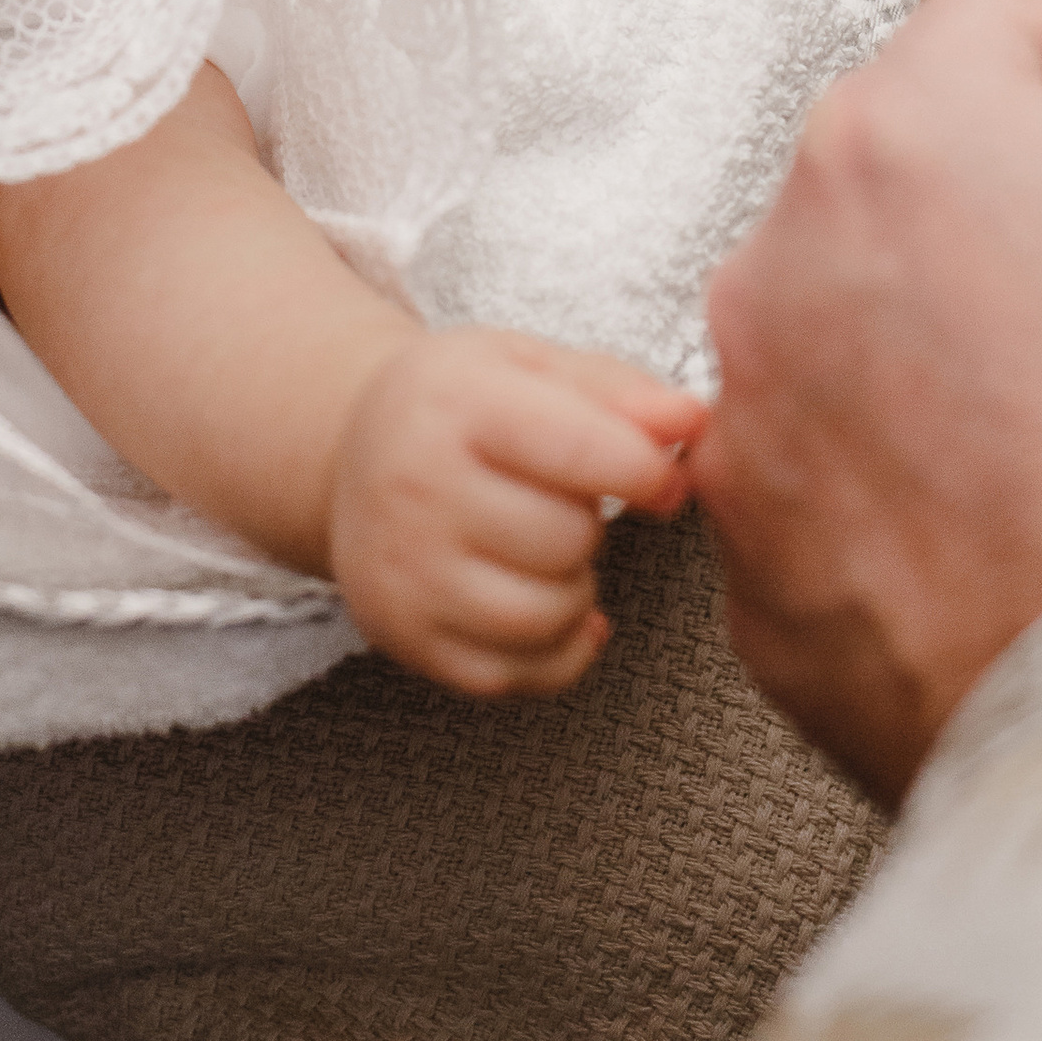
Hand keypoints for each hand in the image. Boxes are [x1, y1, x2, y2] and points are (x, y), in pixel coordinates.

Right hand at [328, 328, 700, 697]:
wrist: (349, 453)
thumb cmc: (460, 403)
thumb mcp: (531, 365)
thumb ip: (619, 391)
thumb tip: (693, 423)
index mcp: (456, 403)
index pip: (582, 452)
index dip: (647, 471)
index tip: (660, 477)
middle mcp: (416, 488)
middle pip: (567, 538)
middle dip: (590, 523)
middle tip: (560, 499)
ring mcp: (403, 571)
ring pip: (546, 614)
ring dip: (573, 586)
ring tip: (544, 548)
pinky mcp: (403, 637)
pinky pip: (516, 675)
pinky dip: (553, 647)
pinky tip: (539, 598)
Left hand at [694, 0, 1041, 801]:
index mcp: (907, 133)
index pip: (999, 27)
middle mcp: (786, 263)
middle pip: (920, 178)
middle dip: (1029, 220)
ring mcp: (761, 433)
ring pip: (871, 336)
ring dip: (966, 361)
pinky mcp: (763, 587)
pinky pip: (848, 497)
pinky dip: (927, 509)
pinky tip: (1037, 545)